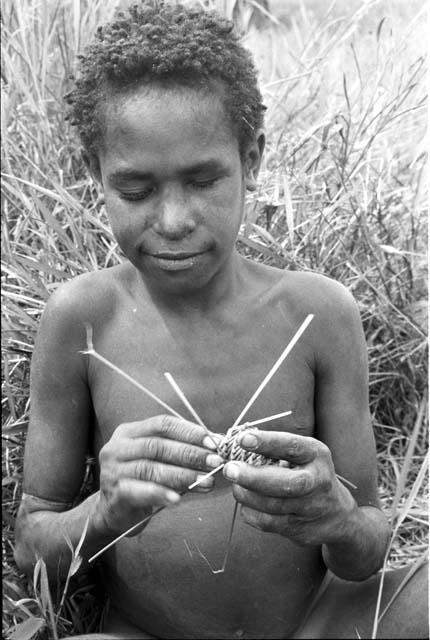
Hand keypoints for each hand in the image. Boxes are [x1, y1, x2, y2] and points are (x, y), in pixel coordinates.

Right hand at [95, 415, 223, 535]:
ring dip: (183, 475)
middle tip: (214, 462)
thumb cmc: (141, 481)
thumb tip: (214, 445)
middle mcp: (118, 448)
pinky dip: (161, 494)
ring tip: (207, 482)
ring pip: (151, 468)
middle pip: (157, 445)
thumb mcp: (156, 459)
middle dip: (190, 453)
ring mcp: (113, 471)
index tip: (212, 441)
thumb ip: (178, 450)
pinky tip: (178, 499)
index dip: (189, 431)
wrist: (113, 512)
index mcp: (129, 432)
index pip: (162, 424)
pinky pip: (141, 491)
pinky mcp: (115, 494)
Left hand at [223, 430, 356, 545]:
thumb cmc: (309, 474)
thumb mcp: (303, 455)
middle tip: (230, 469)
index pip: (291, 446)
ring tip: (235, 485)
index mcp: (317, 455)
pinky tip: (246, 503)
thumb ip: (275, 450)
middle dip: (253, 477)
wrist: (337, 514)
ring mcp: (310, 508)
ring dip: (246, 495)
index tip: (242, 439)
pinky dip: (251, 512)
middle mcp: (318, 481)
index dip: (266, 442)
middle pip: (285, 483)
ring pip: (273, 505)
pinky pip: (268, 523)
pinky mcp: (300, 529)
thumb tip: (236, 446)